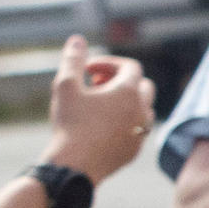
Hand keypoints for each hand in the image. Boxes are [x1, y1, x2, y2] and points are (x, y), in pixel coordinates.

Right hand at [43, 43, 155, 182]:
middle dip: (120, 80)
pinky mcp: (135, 150)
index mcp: (129, 92)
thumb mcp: (65, 87)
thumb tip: (77, 39)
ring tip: (98, 105)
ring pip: (143, 108)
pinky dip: (124, 121)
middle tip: (94, 84)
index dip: (109, 63)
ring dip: (125, 102)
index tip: (88, 69)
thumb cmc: (69, 124)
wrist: (74, 167)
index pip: (130, 67)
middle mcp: (142, 110)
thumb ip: (72, 60)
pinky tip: (101, 126)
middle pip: (142, 85)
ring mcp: (142, 132)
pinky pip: (137, 129)